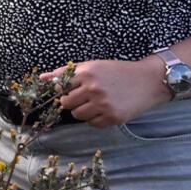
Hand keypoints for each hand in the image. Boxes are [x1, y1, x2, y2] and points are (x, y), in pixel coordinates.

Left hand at [40, 59, 171, 127]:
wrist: (148, 80)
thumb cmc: (117, 72)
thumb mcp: (93, 66)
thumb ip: (66, 72)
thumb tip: (42, 78)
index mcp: (87, 73)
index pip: (60, 87)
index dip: (63, 90)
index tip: (70, 90)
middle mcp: (93, 88)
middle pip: (66, 104)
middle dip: (72, 101)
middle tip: (86, 96)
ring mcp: (103, 104)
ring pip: (77, 115)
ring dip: (83, 111)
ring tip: (97, 102)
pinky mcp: (112, 117)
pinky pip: (92, 124)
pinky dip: (96, 119)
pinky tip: (106, 109)